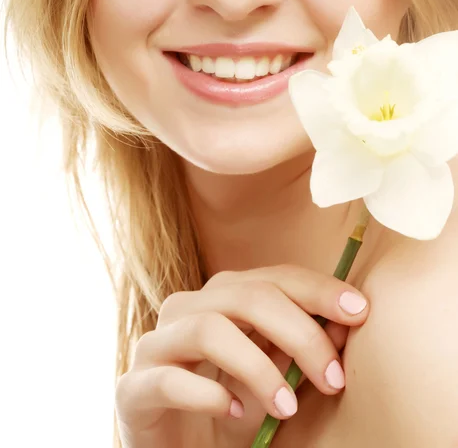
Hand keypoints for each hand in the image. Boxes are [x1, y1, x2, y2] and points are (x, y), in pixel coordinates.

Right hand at [115, 264, 369, 447]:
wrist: (178, 447)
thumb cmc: (230, 406)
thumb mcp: (274, 375)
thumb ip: (299, 347)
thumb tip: (346, 323)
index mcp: (221, 298)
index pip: (274, 277)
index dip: (317, 289)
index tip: (358, 311)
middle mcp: (186, 309)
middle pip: (245, 296)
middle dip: (298, 332)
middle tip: (333, 377)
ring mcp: (156, 345)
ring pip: (208, 329)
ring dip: (258, 367)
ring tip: (288, 407)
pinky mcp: (133, 388)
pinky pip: (170, 380)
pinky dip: (212, 397)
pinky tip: (239, 414)